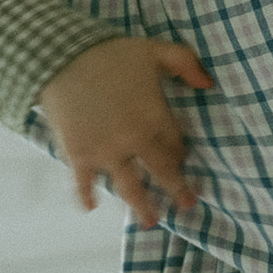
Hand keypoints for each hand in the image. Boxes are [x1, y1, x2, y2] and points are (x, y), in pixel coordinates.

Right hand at [36, 36, 213, 227]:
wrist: (63, 57)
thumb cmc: (112, 54)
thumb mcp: (155, 50)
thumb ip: (186, 63)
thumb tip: (209, 84)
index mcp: (155, 116)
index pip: (176, 144)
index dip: (181, 153)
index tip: (182, 160)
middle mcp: (134, 140)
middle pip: (161, 172)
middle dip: (177, 190)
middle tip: (187, 205)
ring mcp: (106, 151)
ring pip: (130, 187)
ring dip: (141, 206)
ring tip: (150, 222)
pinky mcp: (79, 155)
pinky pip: (84, 183)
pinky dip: (86, 196)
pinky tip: (90, 207)